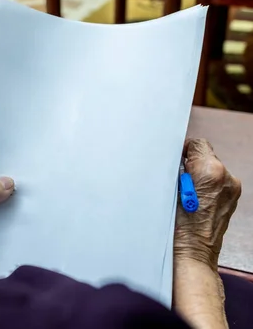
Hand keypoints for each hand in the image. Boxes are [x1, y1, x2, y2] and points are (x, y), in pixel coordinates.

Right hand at [174, 139, 240, 267]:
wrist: (192, 255)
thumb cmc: (177, 228)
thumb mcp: (167, 191)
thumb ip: (175, 169)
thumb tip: (177, 159)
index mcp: (210, 171)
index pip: (198, 144)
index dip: (183, 152)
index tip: (175, 163)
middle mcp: (226, 178)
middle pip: (206, 156)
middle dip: (191, 165)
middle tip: (177, 183)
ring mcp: (232, 190)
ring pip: (212, 170)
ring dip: (198, 177)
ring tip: (185, 195)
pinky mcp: (232, 199)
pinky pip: (217, 183)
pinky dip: (205, 187)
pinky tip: (194, 201)